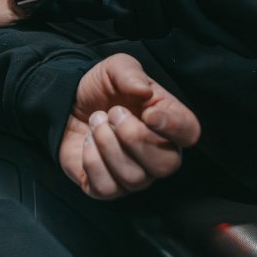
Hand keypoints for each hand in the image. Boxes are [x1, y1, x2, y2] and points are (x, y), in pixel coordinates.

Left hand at [59, 53, 200, 199]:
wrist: (67, 100)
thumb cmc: (102, 88)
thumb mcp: (115, 68)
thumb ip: (130, 73)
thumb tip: (143, 91)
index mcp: (167, 121)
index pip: (189, 133)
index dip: (173, 126)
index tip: (148, 113)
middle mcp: (157, 154)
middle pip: (166, 165)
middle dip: (133, 136)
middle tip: (113, 112)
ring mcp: (134, 174)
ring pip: (134, 178)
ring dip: (107, 143)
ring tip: (96, 121)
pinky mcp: (107, 187)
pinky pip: (107, 188)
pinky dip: (92, 160)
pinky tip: (87, 141)